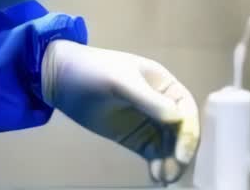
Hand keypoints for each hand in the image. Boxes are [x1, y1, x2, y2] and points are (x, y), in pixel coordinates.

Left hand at [41, 40, 199, 175]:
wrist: (61, 80)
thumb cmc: (93, 71)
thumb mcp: (121, 81)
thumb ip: (148, 100)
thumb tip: (178, 120)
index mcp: (164, 84)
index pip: (186, 110)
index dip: (188, 132)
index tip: (181, 153)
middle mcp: (162, 104)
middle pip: (182, 132)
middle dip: (181, 152)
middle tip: (173, 170)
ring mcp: (149, 123)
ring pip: (169, 146)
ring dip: (171, 162)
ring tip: (164, 177)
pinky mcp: (136, 138)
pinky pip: (154, 154)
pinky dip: (159, 165)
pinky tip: (156, 176)